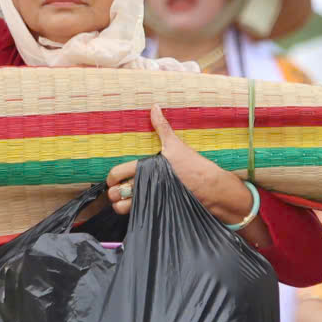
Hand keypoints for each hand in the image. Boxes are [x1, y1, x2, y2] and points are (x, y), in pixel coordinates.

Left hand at [105, 106, 251, 224]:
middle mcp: (145, 184)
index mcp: (145, 167)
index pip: (118, 173)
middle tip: (117, 190)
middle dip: (114, 192)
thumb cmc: (192, 165)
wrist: (210, 186)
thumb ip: (162, 127)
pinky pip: (137, 215)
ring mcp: (151, 198)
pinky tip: (138, 206)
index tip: (112, 179)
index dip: (111, 177)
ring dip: (121, 205)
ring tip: (124, 201)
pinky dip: (134, 212)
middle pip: (117, 192)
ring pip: (123, 208)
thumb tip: (154, 107)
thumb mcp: (176, 144)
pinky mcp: (157, 209)